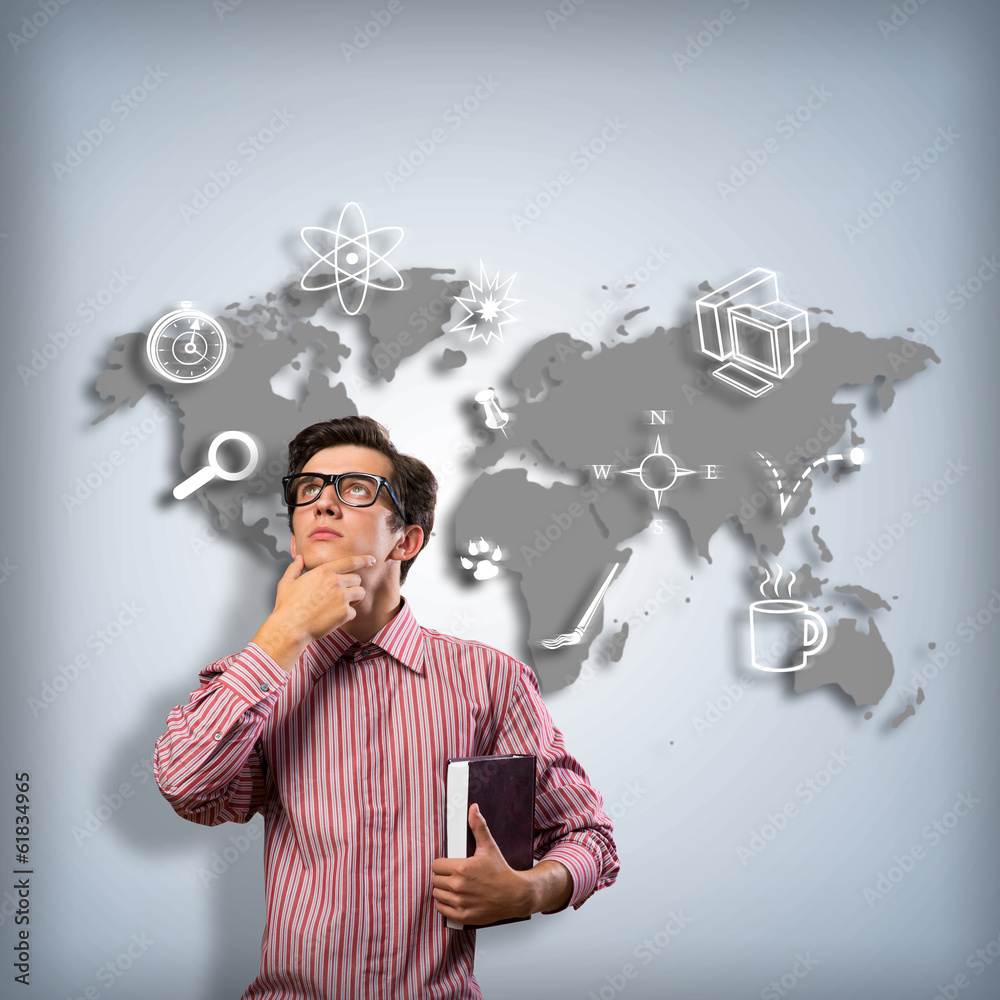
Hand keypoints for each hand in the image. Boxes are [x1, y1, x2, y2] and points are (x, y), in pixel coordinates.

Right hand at [251, 553, 372, 669]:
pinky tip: (333, 618)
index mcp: (323, 571)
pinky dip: (346, 616)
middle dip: (352, 586)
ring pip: (360, 593)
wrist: (290, 628)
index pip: (350, 561)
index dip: (363, 560)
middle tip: (340, 595)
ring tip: (339, 605)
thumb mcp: (286, 583)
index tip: (372, 560)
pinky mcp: (345, 612)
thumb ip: (295, 568)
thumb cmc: (286, 607)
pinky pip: (354, 612)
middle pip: (357, 579)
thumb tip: (299, 558)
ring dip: (354, 599)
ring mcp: (342, 597)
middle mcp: (335, 582)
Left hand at [430, 804, 531, 925]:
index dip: (441, 863)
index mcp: (462, 868)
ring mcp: (460, 903)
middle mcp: (459, 887)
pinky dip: (444, 904)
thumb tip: (473, 808)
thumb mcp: (489, 847)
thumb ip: (478, 826)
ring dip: (442, 890)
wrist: (514, 895)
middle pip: (435, 879)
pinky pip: (441, 909)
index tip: (448, 864)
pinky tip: (454, 898)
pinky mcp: (463, 916)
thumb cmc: (501, 870)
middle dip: (441, 876)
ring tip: (453, 886)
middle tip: (452, 875)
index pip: (436, 865)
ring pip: (437, 894)